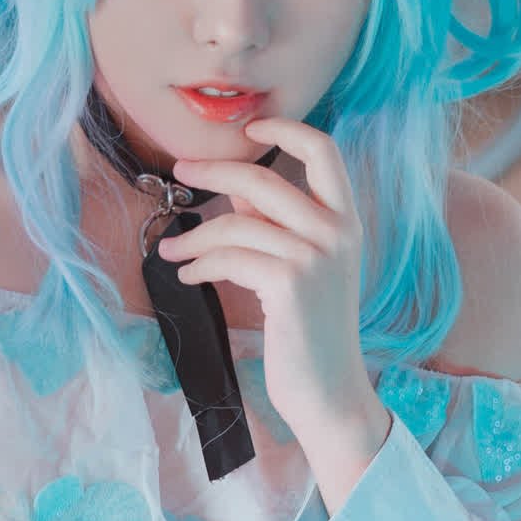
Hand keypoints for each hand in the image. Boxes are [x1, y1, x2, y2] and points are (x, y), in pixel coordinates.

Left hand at [159, 118, 369, 435]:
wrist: (330, 393)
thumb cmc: (312, 335)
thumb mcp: (304, 269)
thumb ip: (278, 224)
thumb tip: (238, 187)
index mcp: (348, 222)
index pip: (324, 152)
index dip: (287, 128)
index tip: (251, 127)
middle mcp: (337, 233)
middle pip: (263, 177)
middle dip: (213, 170)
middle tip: (180, 170)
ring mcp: (316, 256)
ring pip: (236, 221)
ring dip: (194, 234)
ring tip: (172, 250)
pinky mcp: (289, 283)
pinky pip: (228, 257)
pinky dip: (200, 264)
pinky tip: (188, 276)